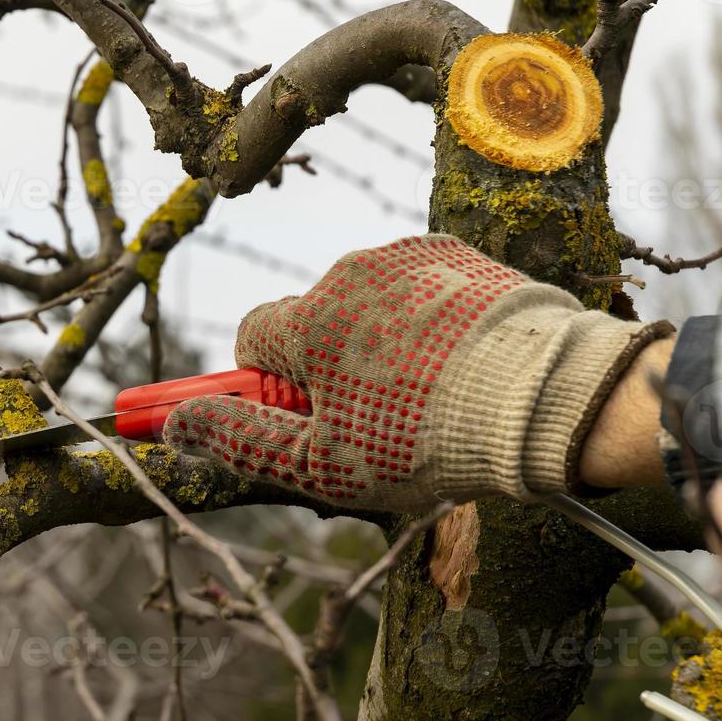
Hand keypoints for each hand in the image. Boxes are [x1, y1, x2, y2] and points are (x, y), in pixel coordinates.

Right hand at [164, 234, 670, 510]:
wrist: (548, 400)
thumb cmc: (425, 440)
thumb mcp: (319, 465)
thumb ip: (236, 440)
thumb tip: (173, 423)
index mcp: (307, 321)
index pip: (252, 339)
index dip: (265, 384)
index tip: (289, 413)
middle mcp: (350, 272)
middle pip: (311, 321)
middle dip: (326, 366)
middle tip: (371, 420)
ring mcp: (409, 257)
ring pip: (366, 305)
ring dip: (377, 342)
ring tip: (427, 395)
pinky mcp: (459, 255)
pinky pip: (417, 287)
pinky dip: (425, 321)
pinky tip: (456, 364)